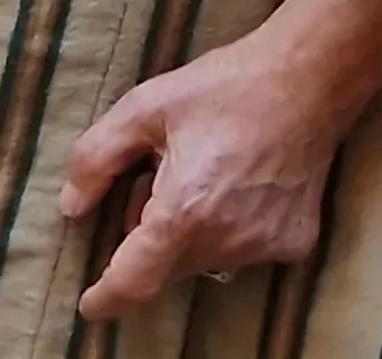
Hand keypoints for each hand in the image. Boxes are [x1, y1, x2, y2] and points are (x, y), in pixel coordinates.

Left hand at [58, 0, 381, 320]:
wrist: (309, 79)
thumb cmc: (225, 86)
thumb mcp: (145, 107)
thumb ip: (97, 159)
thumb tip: (72, 207)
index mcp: (184, 210)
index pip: (135, 282)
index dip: (106, 298)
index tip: (91, 303)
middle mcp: (226, 240)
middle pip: (166, 267)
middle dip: (148, 238)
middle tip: (156, 180)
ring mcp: (265, 246)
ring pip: (204, 261)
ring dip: (188, 234)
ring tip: (202, 176)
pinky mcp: (294, 243)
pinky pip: (244, 252)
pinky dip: (229, 230)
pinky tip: (239, 186)